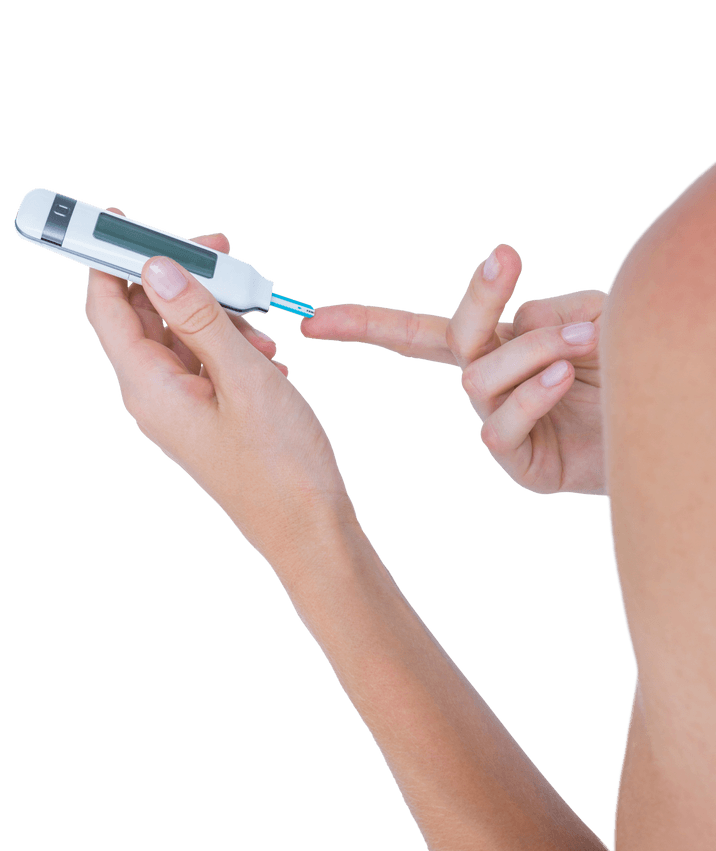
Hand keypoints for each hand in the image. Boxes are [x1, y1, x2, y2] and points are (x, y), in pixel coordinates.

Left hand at [85, 215, 350, 567]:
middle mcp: (154, 397)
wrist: (310, 528)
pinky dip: (231, 346)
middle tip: (223, 258)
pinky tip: (266, 356)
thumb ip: (198, 316)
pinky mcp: (205, 416)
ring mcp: (180, 408)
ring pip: (181, 336)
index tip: (125, 218)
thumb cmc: (281, 464)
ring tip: (261, 331)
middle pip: (145, 315)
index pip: (105, 307)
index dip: (109, 257)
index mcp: (149, 388)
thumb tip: (156, 267)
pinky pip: (205, 362)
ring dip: (218, 316)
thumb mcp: (243, 375)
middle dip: (182, 280)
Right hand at [301, 246, 605, 495]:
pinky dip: (531, 396)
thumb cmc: (626, 368)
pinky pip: (500, 426)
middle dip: (476, 298)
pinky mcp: (520, 463)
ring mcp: (501, 425)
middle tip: (508, 258)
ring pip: (481, 378)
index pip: (419, 333)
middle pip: (452, 338)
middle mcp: (490, 384)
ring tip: (582, 343)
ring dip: (531, 350)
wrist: (663, 424)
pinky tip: (564, 378)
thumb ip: (546, 312)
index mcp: (495, 347)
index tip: (317, 318)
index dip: (367, 325)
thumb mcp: (591, 316)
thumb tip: (508, 327)